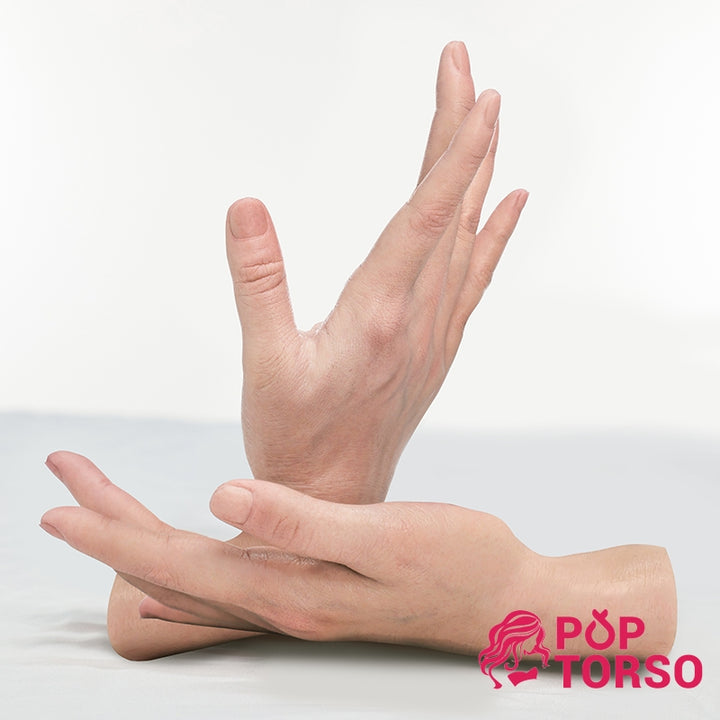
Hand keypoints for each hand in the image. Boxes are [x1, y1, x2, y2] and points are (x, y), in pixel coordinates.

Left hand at [42, 453, 676, 657]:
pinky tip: (173, 557)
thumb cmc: (454, 562)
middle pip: (169, 573)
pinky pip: (225, 575)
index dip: (112, 538)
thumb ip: (299, 521)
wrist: (502, 595)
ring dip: (139, 544)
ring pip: (191, 575)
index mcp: (290, 588)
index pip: (175, 566)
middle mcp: (281, 600)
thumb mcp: (382, 536)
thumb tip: (222, 496)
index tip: (57, 510)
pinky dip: (183, 558)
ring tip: (101, 513)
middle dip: (110, 535)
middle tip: (59, 498)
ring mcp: (296, 596)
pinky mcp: (312, 583)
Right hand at [232, 41, 526, 503]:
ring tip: (484, 118)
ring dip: (477, 171)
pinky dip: (494, 235)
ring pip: (467, 235)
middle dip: (461, 132)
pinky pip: (474, 278)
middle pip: (453, 207)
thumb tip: (247, 208)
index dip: (452, 148)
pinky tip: (507, 204)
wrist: (338, 498)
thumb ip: (259, 282)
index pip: (427, 213)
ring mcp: (434, 331)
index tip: (471, 91)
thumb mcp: (263, 363)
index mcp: (380, 314)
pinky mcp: (434, 345)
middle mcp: (419, 317)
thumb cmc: (294, 438)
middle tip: (464, 68)